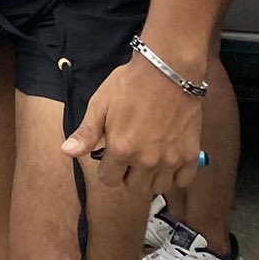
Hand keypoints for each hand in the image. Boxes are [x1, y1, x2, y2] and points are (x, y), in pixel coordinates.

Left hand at [60, 52, 204, 194]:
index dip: (107, 169)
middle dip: (129, 174)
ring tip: (149, 157)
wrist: (167, 72)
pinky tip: (169, 160)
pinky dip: (176, 176)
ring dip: (152, 177)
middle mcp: (147, 161)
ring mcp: (171, 160)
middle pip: (135, 187)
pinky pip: (183, 182)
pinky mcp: (191, 156)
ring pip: (159, 187)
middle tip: (130, 155)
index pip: (109, 180)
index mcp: (121, 150)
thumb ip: (86, 133)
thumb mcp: (100, 105)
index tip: (110, 157)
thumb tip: (67, 152)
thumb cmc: (129, 85)